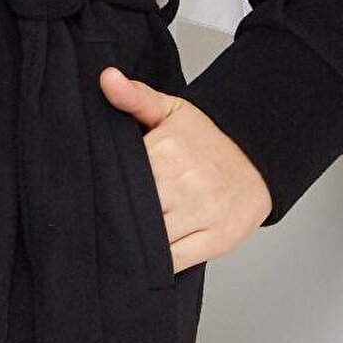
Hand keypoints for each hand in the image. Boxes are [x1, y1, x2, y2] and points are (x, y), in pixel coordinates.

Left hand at [99, 67, 272, 270]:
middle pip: (131, 212)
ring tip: (114, 243)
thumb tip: (106, 78)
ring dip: (131, 245)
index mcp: (165, 151)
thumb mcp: (170, 110)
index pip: (117, 180)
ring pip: (150, 241)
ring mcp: (201, 214)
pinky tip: (141, 259)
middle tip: (95, 224)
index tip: (85, 197)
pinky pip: (173, 261)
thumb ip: (134, 97)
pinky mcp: (216, 240)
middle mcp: (183, 184)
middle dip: (112, 220)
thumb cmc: (207, 139)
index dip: (99, 191)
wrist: (258, 159)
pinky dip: (154, 264)